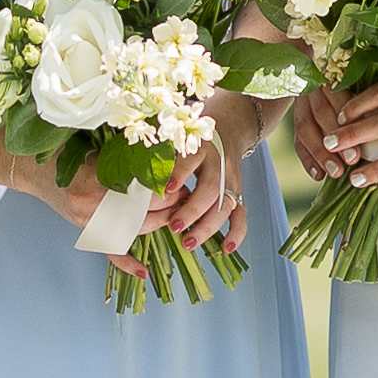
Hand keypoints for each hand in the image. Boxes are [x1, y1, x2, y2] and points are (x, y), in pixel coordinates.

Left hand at [164, 137, 245, 255]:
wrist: (230, 128)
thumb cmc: (194, 136)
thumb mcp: (178, 136)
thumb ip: (161, 151)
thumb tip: (136, 168)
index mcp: (201, 146)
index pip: (191, 160)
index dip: (180, 174)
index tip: (165, 189)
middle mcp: (219, 163)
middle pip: (210, 189)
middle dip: (192, 210)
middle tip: (173, 226)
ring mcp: (231, 180)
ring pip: (224, 206)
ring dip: (207, 227)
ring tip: (187, 243)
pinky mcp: (238, 192)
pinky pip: (241, 215)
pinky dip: (237, 233)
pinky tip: (226, 249)